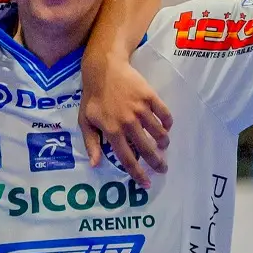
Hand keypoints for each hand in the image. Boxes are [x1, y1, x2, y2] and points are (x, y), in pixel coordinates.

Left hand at [78, 62, 172, 187]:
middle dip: (157, 163)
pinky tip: (166, 126)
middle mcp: (128, 123)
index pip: (127, 158)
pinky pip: (164, 114)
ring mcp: (140, 109)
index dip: (137, 174)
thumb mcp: (85, 120)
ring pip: (158, 133)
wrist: (104, 68)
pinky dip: (167, 123)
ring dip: (163, 143)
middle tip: (162, 168)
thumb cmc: (93, 96)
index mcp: (112, 131)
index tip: (146, 183)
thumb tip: (95, 165)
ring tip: (163, 145)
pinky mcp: (150, 97)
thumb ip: (91, 143)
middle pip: (147, 149)